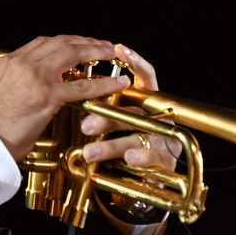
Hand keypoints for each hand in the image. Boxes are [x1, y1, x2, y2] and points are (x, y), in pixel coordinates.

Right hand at [0, 35, 130, 160]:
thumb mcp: (3, 89)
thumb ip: (20, 78)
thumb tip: (42, 77)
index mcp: (11, 60)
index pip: (46, 41)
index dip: (70, 40)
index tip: (84, 43)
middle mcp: (23, 63)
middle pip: (63, 43)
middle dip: (88, 42)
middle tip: (106, 46)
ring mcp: (36, 78)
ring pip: (74, 56)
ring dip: (98, 53)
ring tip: (114, 55)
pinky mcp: (47, 96)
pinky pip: (82, 86)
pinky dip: (103, 83)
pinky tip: (117, 83)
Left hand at [79, 44, 180, 170]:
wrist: (140, 184)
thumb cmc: (121, 146)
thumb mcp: (112, 124)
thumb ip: (100, 108)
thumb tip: (68, 91)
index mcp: (147, 103)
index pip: (144, 76)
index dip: (135, 62)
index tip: (119, 49)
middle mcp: (159, 116)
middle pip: (135, 109)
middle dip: (108, 115)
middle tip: (84, 125)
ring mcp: (165, 137)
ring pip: (140, 135)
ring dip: (113, 143)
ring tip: (90, 152)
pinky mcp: (167, 160)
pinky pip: (155, 156)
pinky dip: (142, 156)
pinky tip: (129, 158)